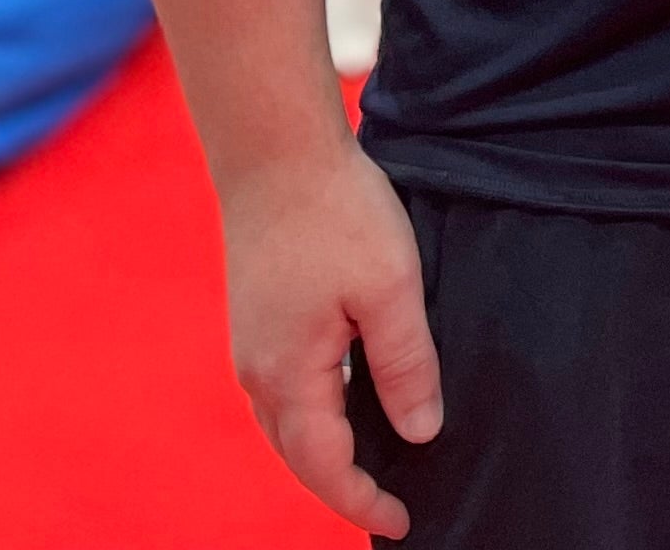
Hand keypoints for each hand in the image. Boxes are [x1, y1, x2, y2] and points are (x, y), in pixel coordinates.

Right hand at [217, 143, 440, 537]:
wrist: (276, 156)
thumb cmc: (338, 215)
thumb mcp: (393, 290)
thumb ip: (405, 366)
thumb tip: (419, 433)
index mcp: (289, 376)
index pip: (325, 466)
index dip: (362, 501)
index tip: (402, 523)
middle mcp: (257, 373)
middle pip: (298, 456)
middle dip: (341, 488)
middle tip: (390, 507)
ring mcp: (250, 347)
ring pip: (285, 426)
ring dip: (323, 455)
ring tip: (372, 468)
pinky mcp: (256, 321)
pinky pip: (281, 393)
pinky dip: (312, 418)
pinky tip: (345, 407)